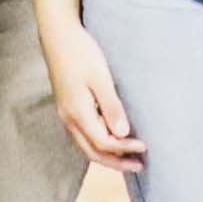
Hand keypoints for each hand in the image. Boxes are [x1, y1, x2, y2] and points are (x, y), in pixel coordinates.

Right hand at [39, 0, 140, 171]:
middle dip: (116, 163)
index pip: (103, 142)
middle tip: (139, 166)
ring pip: (85, 147)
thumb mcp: (100, 77)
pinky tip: (111, 141)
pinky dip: (98, 145)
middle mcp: (69, 119)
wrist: (57, 35)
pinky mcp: (67, 108)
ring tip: (128, 159)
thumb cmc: (81, 52)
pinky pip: (82, 136)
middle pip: (92, 153)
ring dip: (107, 156)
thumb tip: (122, 134)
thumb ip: (111, 106)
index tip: (145, 146)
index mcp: (78, 113)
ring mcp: (66, 115)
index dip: (125, 148)